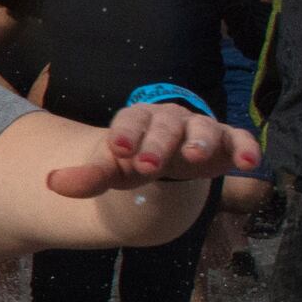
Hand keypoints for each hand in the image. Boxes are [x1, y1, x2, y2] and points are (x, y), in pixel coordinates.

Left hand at [45, 101, 258, 198]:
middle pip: (164, 126)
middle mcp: (169, 119)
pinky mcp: (226, 141)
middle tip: (148, 164)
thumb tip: (52, 183)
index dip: (124, 134)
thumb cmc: (134, 159)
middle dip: (157, 143)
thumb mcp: (111, 170)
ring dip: (200, 141)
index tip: (116, 149)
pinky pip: (239, 139)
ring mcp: (199, 128)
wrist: (164, 156)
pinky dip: (245, 146)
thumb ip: (86, 177)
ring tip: (196, 157)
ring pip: (202, 128)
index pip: (129, 122)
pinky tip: (249, 162)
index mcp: (136, 120)